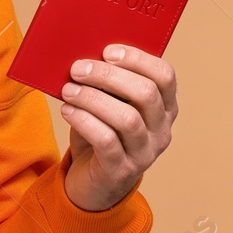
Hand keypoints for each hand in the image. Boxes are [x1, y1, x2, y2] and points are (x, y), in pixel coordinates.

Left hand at [58, 44, 177, 210]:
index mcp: (164, 107)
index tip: (108, 51)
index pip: (165, 76)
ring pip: (127, 119)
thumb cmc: (100, 132)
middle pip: (146, 94)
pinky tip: (67, 111)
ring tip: (68, 90)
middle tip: (77, 68)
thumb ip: (106, 84)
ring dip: (93, 98)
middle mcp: (161, 130)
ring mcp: (144, 153)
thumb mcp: (108, 105)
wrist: (92, 182)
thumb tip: (83, 55)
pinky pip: (107, 141)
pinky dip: (84, 121)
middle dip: (109, 76)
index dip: (138, 59)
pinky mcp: (121, 170)